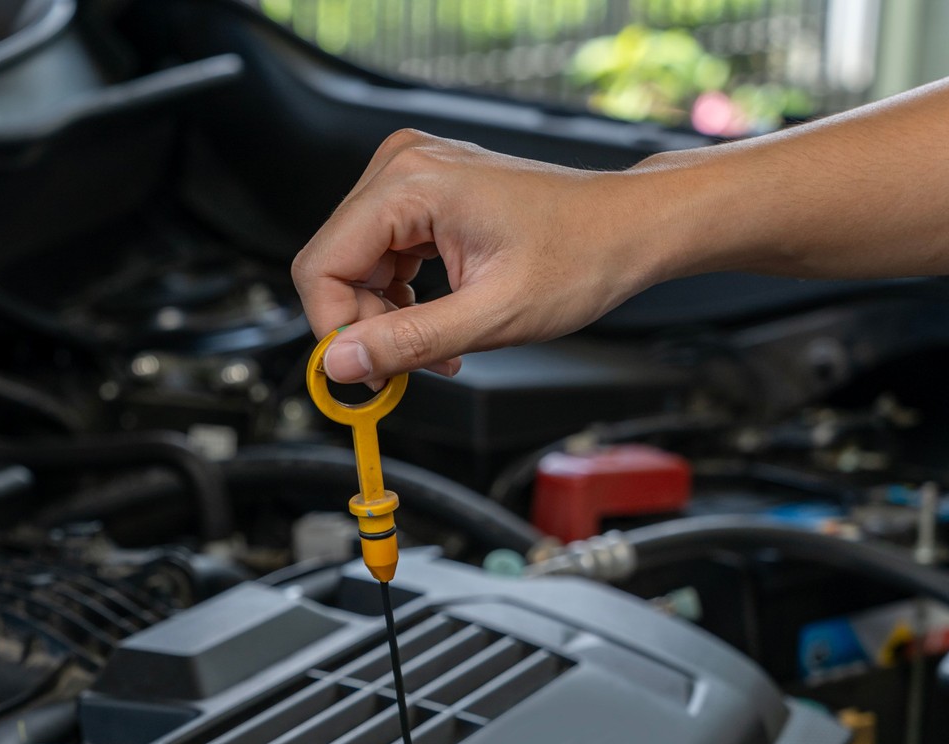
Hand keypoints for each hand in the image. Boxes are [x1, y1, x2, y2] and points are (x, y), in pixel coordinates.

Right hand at [291, 130, 678, 384]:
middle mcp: (402, 166)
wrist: (627, 228)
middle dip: (366, 326)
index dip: (336, 330)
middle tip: (411, 364)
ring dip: (386, 318)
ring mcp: (412, 175)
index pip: (322, 266)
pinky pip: (381, 255)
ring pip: (355, 266)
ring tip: (438, 346)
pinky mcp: (422, 193)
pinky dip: (401, 298)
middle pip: (335, 266)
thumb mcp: (492, 316)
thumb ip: (408, 341)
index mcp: (411, 182)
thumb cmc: (581, 255)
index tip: (368, 372)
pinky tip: (439, 320)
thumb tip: (340, 363)